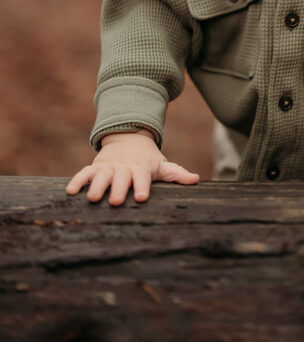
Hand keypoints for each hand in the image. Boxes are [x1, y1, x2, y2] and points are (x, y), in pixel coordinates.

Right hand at [65, 129, 198, 205]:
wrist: (129, 140)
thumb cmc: (148, 160)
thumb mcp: (163, 165)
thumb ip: (177, 174)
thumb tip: (196, 179)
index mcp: (141, 169)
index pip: (143, 177)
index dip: (142, 186)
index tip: (141, 197)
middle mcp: (124, 168)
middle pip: (121, 178)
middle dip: (118, 188)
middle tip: (115, 201)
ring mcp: (109, 167)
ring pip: (102, 175)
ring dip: (97, 185)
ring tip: (92, 198)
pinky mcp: (95, 167)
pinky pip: (85, 173)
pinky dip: (77, 181)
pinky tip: (69, 192)